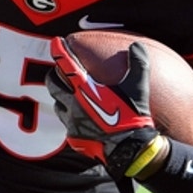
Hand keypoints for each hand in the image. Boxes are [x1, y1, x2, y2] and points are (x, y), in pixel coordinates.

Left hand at [46, 37, 164, 177]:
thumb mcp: (139, 87)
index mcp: (85, 89)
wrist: (130, 150)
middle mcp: (73, 104)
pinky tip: (82, 118)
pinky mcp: (74, 138)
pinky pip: (67, 124)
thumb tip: (137, 46)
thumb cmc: (133, 117)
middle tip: (61, 71)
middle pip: (52, 83)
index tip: (56, 42)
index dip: (59, 51)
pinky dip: (72, 117)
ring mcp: (71, 122)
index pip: (67, 64)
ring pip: (57, 104)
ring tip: (70, 94)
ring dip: (61, 96)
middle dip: (55, 74)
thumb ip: (138, 63)